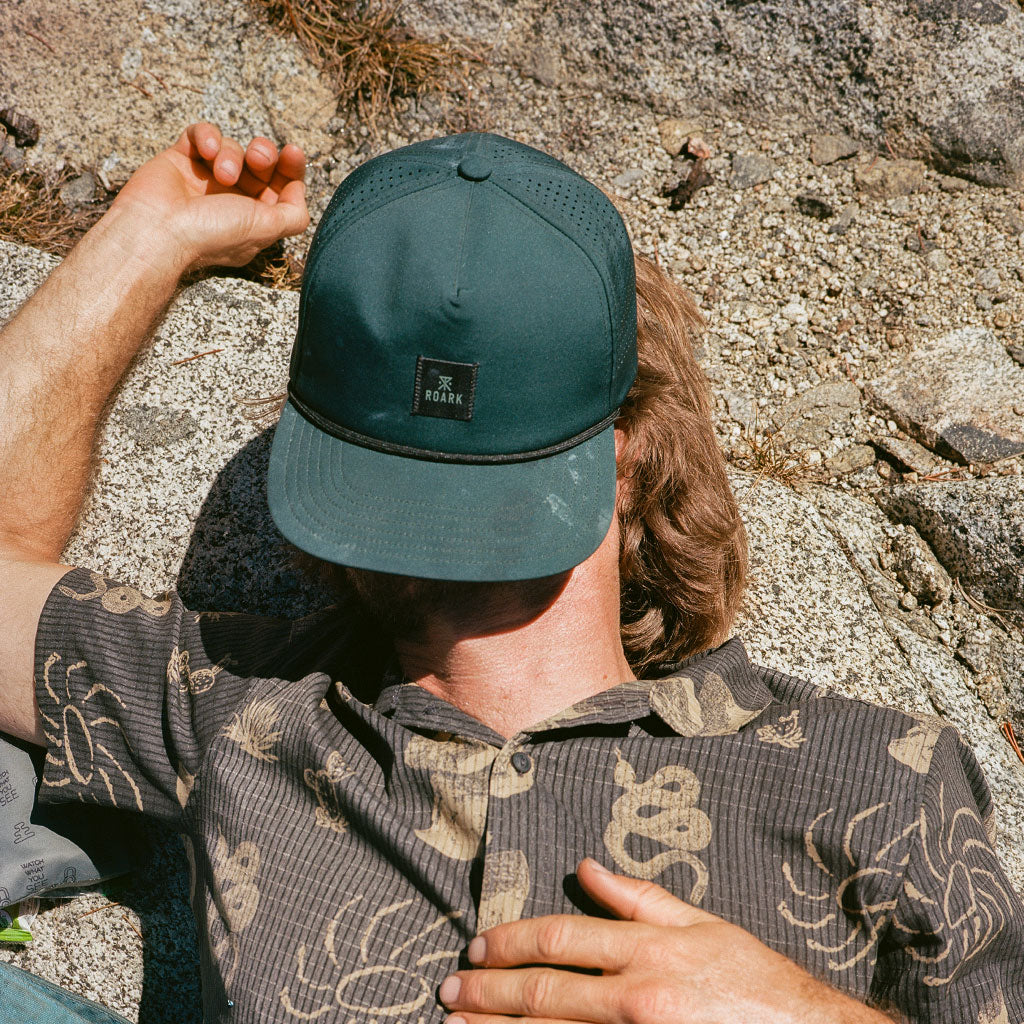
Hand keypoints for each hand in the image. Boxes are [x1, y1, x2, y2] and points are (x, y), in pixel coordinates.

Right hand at [109, 122, 308, 272]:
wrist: (158, 231)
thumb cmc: (212, 235)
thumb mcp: (267, 229)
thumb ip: (293, 214)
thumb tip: (299, 192)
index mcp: (255, 218)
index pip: (282, 186)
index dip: (292, 167)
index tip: (293, 152)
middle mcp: (232, 199)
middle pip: (261, 163)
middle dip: (264, 154)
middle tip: (258, 158)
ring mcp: (205, 179)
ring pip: (232, 147)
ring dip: (231, 154)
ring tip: (221, 172)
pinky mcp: (181, 160)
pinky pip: (200, 134)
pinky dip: (205, 135)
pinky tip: (203, 149)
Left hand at [439, 858, 890, 1022]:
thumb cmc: (755, 980)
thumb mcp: (704, 924)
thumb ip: (641, 897)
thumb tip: (586, 868)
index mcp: (648, 949)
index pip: (561, 938)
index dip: (510, 941)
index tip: (477, 947)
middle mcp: (637, 995)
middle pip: (545, 991)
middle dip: (490, 992)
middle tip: (450, 992)